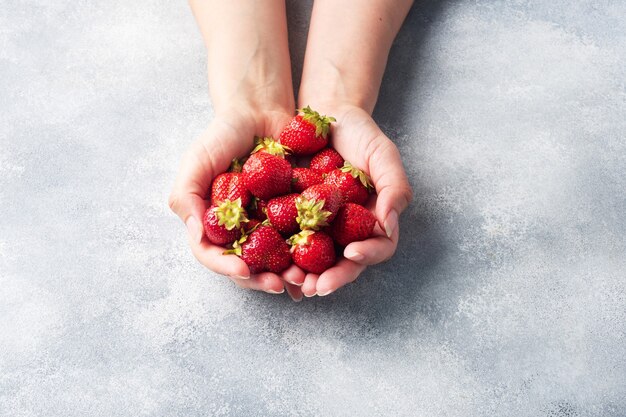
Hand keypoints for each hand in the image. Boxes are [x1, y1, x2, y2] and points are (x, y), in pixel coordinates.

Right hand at [168, 106, 305, 297]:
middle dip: (263, 280)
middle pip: (247, 266)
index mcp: (213, 224)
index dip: (227, 268)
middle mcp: (239, 231)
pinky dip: (311, 255)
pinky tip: (322, 265)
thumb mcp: (196, 162)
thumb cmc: (222, 136)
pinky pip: (303, 240)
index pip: (214, 255)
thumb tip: (198, 235)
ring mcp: (267, 226)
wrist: (259, 112)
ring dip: (289, 274)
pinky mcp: (294, 216)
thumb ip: (186, 196)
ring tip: (304, 280)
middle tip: (280, 285)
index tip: (244, 272)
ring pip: (276, 260)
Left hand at [298, 104, 412, 296]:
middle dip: (332, 278)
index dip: (367, 255)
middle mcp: (349, 230)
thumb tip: (388, 225)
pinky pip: (288, 243)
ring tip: (291, 281)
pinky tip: (270, 264)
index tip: (353, 252)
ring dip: (305, 276)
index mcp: (374, 220)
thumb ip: (395, 187)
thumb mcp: (383, 155)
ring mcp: (322, 228)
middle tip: (316, 286)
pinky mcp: (294, 220)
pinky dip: (281, 257)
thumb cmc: (360, 134)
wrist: (326, 115)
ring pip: (316, 261)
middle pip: (345, 264)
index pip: (378, 248)